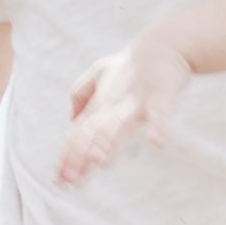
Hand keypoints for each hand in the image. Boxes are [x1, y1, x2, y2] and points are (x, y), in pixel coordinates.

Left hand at [58, 33, 193, 186]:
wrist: (166, 43)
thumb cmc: (134, 63)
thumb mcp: (100, 73)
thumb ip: (82, 94)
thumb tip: (72, 119)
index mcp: (100, 104)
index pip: (78, 132)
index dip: (67, 155)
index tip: (59, 181)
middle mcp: (114, 104)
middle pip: (93, 132)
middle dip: (81, 156)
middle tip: (71, 180)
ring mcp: (137, 100)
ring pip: (120, 123)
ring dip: (109, 142)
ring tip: (99, 162)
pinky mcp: (161, 96)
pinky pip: (160, 112)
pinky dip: (158, 125)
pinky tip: (157, 142)